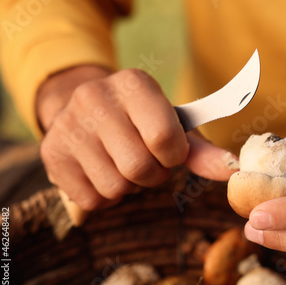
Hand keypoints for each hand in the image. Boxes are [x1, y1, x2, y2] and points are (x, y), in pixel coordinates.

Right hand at [38, 65, 235, 209]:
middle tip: (147, 160)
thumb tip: (234, 170)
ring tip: (122, 163)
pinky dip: (106, 197)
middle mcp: (95, 97)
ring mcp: (68, 125)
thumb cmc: (142, 121)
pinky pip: (92, 200)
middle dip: (153, 174)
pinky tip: (102, 171)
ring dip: (129, 186)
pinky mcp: (51, 154)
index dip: (173, 156)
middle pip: (140, 168)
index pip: (164, 138)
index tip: (169, 150)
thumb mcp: (173, 127)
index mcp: (134, 84)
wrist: (88, 111)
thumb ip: (202, 151)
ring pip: (115, 187)